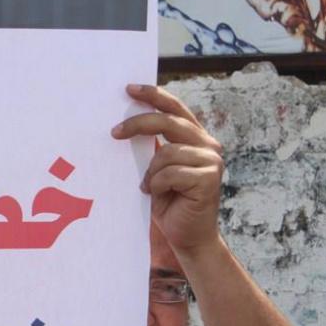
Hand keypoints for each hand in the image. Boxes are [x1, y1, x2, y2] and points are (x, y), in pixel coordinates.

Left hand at [112, 84, 223, 254]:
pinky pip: (169, 173)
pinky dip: (157, 185)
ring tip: (149, 188)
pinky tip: (158, 196)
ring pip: (166, 152)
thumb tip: (124, 126)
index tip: (130, 89)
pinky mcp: (209, 178)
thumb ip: (152, 148)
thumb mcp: (156, 170)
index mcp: (195, 138)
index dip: (154, 96)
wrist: (188, 237)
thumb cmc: (169, 204)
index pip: (175, 109)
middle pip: (169, 121)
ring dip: (150, 173)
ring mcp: (211, 161)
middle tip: (114, 132)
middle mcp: (207, 145)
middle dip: (138, 124)